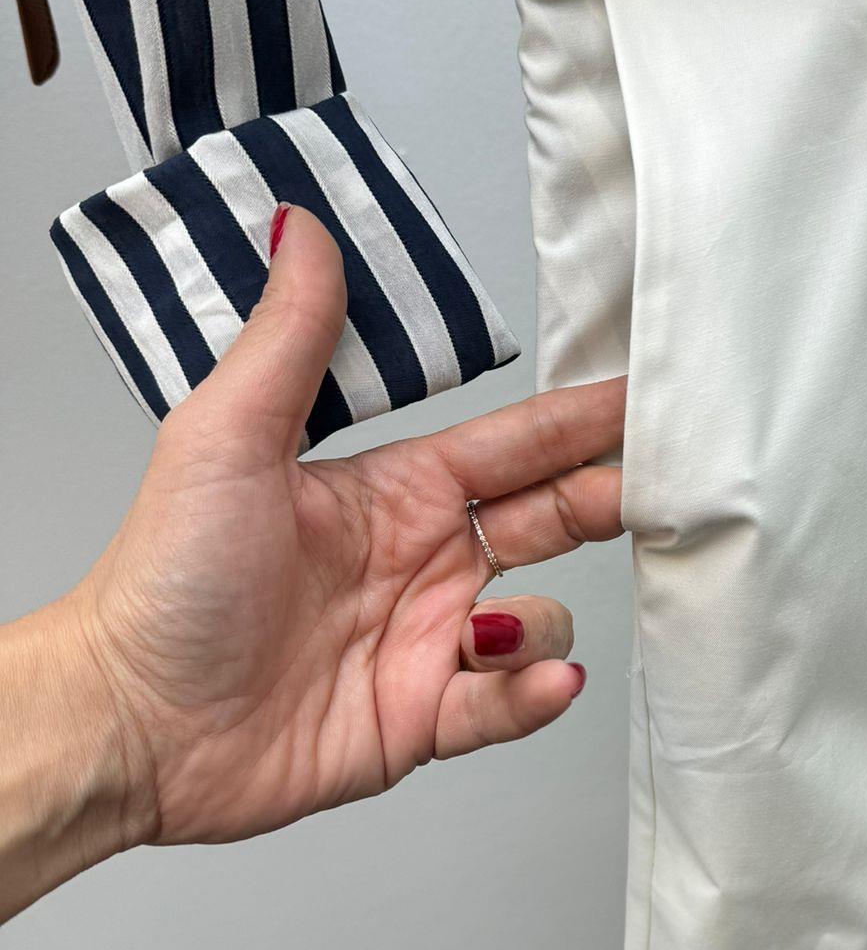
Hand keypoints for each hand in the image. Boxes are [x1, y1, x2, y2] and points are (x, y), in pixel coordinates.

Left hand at [12, 205, 623, 882]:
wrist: (128, 723)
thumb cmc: (162, 581)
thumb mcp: (224, 438)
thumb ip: (290, 337)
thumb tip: (302, 226)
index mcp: (392, 491)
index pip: (514, 444)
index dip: (582, 421)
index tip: (647, 398)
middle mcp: (422, 561)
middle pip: (553, 521)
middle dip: (608, 503)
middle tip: (657, 491)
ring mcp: (426, 642)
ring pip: (541, 618)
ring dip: (541, 621)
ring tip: (491, 625)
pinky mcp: (421, 720)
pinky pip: (507, 704)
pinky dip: (532, 693)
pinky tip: (534, 680)